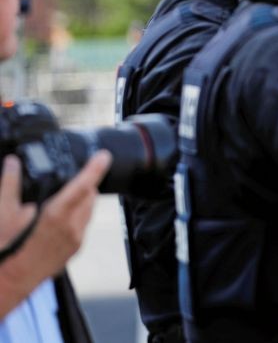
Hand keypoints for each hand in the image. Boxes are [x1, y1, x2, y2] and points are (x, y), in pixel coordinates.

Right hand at [0, 150, 109, 317]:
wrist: (8, 283)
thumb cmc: (5, 251)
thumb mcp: (2, 214)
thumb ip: (9, 185)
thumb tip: (12, 163)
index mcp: (56, 216)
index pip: (83, 186)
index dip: (95, 169)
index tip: (103, 156)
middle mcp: (71, 229)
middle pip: (89, 197)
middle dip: (84, 185)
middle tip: (72, 178)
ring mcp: (75, 242)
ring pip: (88, 213)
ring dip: (81, 201)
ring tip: (62, 198)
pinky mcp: (73, 251)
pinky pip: (83, 227)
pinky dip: (77, 217)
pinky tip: (58, 219)